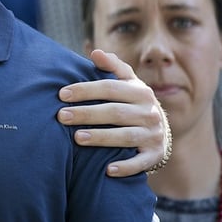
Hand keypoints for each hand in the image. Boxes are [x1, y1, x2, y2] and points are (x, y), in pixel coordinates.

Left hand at [57, 49, 168, 176]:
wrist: (159, 130)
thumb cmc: (133, 102)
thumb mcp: (128, 82)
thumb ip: (113, 67)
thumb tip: (95, 52)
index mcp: (140, 91)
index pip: (110, 88)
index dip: (86, 90)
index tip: (62, 94)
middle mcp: (149, 112)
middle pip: (115, 112)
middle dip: (87, 114)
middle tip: (62, 116)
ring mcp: (153, 135)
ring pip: (125, 136)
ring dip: (101, 138)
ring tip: (77, 138)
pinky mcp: (154, 155)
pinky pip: (140, 163)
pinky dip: (125, 166)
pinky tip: (107, 169)